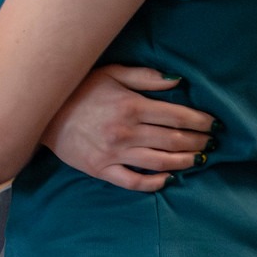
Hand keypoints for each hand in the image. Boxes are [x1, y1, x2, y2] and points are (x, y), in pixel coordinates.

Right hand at [42, 65, 213, 192]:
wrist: (43, 113)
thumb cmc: (78, 89)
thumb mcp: (111, 73)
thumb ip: (145, 77)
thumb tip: (176, 81)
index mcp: (131, 106)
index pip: (176, 116)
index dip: (199, 120)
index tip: (213, 123)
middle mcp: (127, 132)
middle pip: (173, 140)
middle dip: (198, 141)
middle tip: (211, 142)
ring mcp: (115, 154)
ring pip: (160, 162)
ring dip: (185, 161)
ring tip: (199, 159)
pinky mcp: (103, 170)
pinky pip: (134, 181)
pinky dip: (155, 182)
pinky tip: (169, 179)